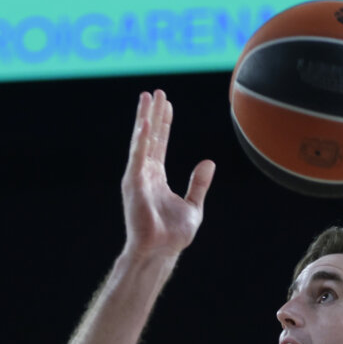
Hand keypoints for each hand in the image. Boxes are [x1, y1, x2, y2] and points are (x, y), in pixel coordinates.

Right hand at [121, 90, 215, 260]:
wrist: (160, 252)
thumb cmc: (173, 235)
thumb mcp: (193, 205)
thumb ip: (199, 184)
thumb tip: (209, 162)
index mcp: (156, 178)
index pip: (160, 144)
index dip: (164, 123)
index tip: (167, 104)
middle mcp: (144, 174)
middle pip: (149, 138)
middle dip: (152, 114)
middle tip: (155, 92)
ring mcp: (138, 178)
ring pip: (141, 142)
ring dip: (144, 119)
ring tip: (147, 98)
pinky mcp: (133, 185)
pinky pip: (138, 158)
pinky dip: (141, 140)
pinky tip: (145, 123)